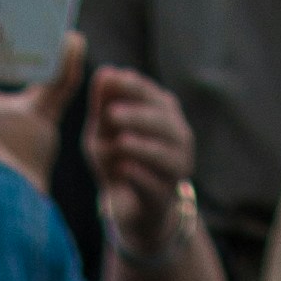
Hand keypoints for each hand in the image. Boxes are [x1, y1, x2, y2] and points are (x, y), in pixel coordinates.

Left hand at [85, 62, 193, 253]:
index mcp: (163, 112)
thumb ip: (103, 104)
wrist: (130, 207)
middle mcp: (177, 136)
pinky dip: (139, 176)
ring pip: (164, 153)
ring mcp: (176, 168)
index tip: (112, 79)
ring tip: (120, 142)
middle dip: (137, 116)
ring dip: (140, 146)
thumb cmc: (117, 158)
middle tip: (112, 115)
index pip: (151, 94)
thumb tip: (104, 73)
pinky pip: (155, 185)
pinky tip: (124, 169)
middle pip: (162, 121)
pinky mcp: (165, 197)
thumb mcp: (103, 130)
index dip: (132, 87)